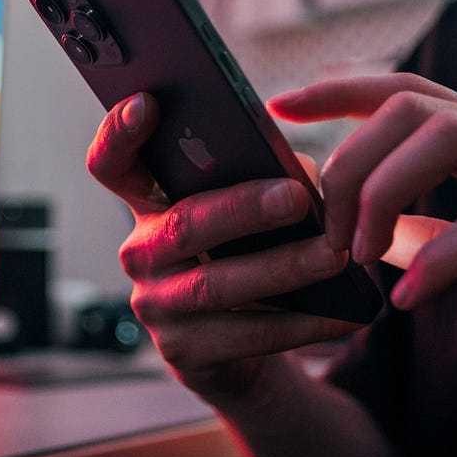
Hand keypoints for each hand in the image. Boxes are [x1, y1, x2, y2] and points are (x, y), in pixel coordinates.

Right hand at [85, 93, 364, 402]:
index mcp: (149, 204)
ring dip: (281, 268)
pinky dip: (301, 324)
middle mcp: (141, 253)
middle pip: (182, 225)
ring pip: (215, 286)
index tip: (147, 102)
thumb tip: (299, 173)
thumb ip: (259, 181)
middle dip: (241, 209)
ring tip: (333, 256)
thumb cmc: (243, 256)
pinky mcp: (186, 354)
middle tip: (295, 196)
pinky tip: (343, 313)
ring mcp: (157, 307)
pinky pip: (247, 336)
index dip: (120, 133)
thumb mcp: (242, 214)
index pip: (112, 164)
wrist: (234, 351)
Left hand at [269, 73, 456, 400]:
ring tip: (357, 255)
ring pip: (454, 134)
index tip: (277, 101)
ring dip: (384, 190)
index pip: (412, 93)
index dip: (341, 88)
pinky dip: (444, 256)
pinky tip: (411, 296)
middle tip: (323, 230)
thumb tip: (373, 238)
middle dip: (349, 157)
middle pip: (416, 106)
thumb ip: (444, 237)